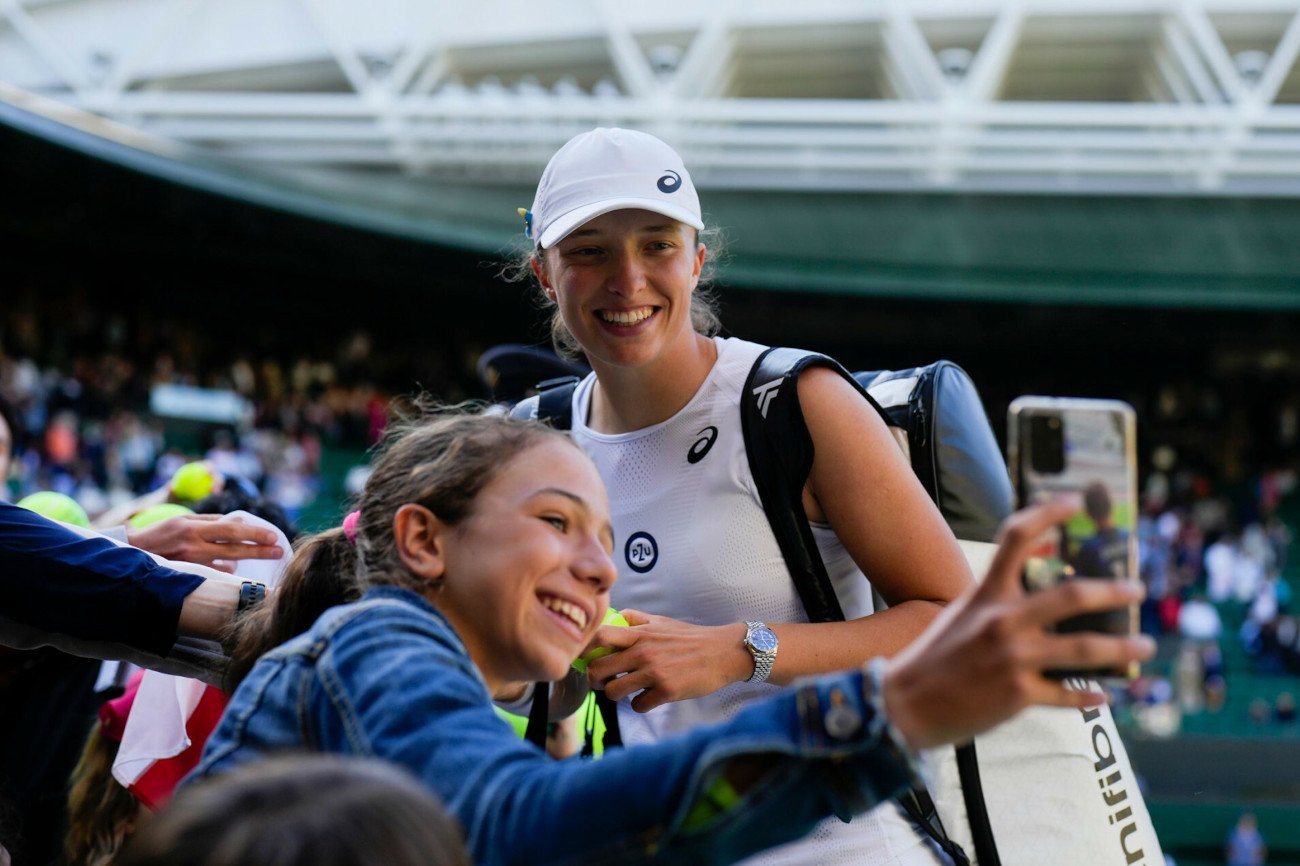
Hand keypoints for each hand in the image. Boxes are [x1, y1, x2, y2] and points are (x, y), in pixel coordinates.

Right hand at [127, 513, 284, 570]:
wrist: (130, 554)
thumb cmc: (160, 534)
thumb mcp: (182, 520)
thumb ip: (209, 521)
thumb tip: (236, 521)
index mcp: (192, 528)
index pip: (231, 529)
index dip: (254, 533)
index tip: (273, 536)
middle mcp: (192, 546)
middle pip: (234, 549)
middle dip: (259, 550)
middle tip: (279, 550)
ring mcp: (190, 564)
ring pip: (227, 565)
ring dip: (243, 562)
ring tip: (260, 556)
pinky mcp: (186, 576)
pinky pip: (215, 575)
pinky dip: (226, 570)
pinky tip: (232, 567)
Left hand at [585, 612, 749, 712]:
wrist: (722, 652)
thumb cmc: (690, 637)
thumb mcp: (661, 621)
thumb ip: (636, 619)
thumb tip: (614, 618)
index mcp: (640, 633)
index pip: (599, 637)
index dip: (585, 649)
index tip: (586, 658)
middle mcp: (643, 652)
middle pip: (598, 670)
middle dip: (595, 679)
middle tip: (602, 682)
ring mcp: (654, 673)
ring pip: (613, 692)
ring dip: (616, 694)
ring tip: (626, 690)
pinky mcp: (667, 691)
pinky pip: (638, 705)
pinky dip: (640, 704)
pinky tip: (648, 697)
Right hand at [882, 496, 1154, 750]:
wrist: (904, 706)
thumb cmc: (932, 659)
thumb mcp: (960, 616)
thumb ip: (996, 603)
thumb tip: (1038, 598)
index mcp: (986, 596)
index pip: (1016, 538)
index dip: (1047, 513)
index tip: (1075, 502)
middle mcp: (1002, 622)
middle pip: (1072, 595)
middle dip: (1114, 591)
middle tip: (1137, 590)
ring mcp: (1013, 659)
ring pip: (1084, 649)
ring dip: (1123, 648)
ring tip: (1145, 645)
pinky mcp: (1018, 695)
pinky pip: (1068, 694)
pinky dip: (1090, 695)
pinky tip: (1104, 693)